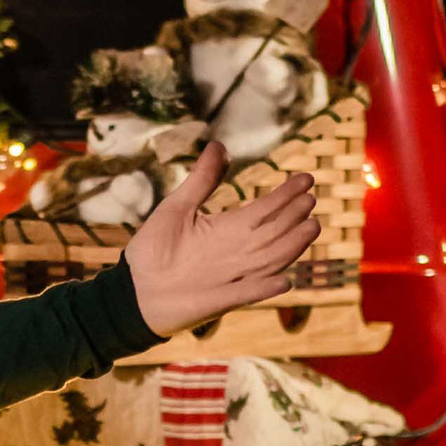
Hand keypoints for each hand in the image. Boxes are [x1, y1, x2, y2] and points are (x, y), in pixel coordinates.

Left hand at [125, 139, 321, 337]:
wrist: (133, 289)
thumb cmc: (153, 249)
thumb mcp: (177, 208)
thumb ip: (201, 181)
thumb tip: (218, 145)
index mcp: (229, 229)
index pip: (265, 209)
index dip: (286, 195)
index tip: (307, 178)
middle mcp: (237, 252)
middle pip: (273, 232)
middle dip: (292, 216)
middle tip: (309, 198)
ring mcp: (231, 277)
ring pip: (270, 261)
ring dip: (291, 247)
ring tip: (311, 227)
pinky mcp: (219, 300)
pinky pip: (246, 295)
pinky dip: (264, 289)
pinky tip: (284, 281)